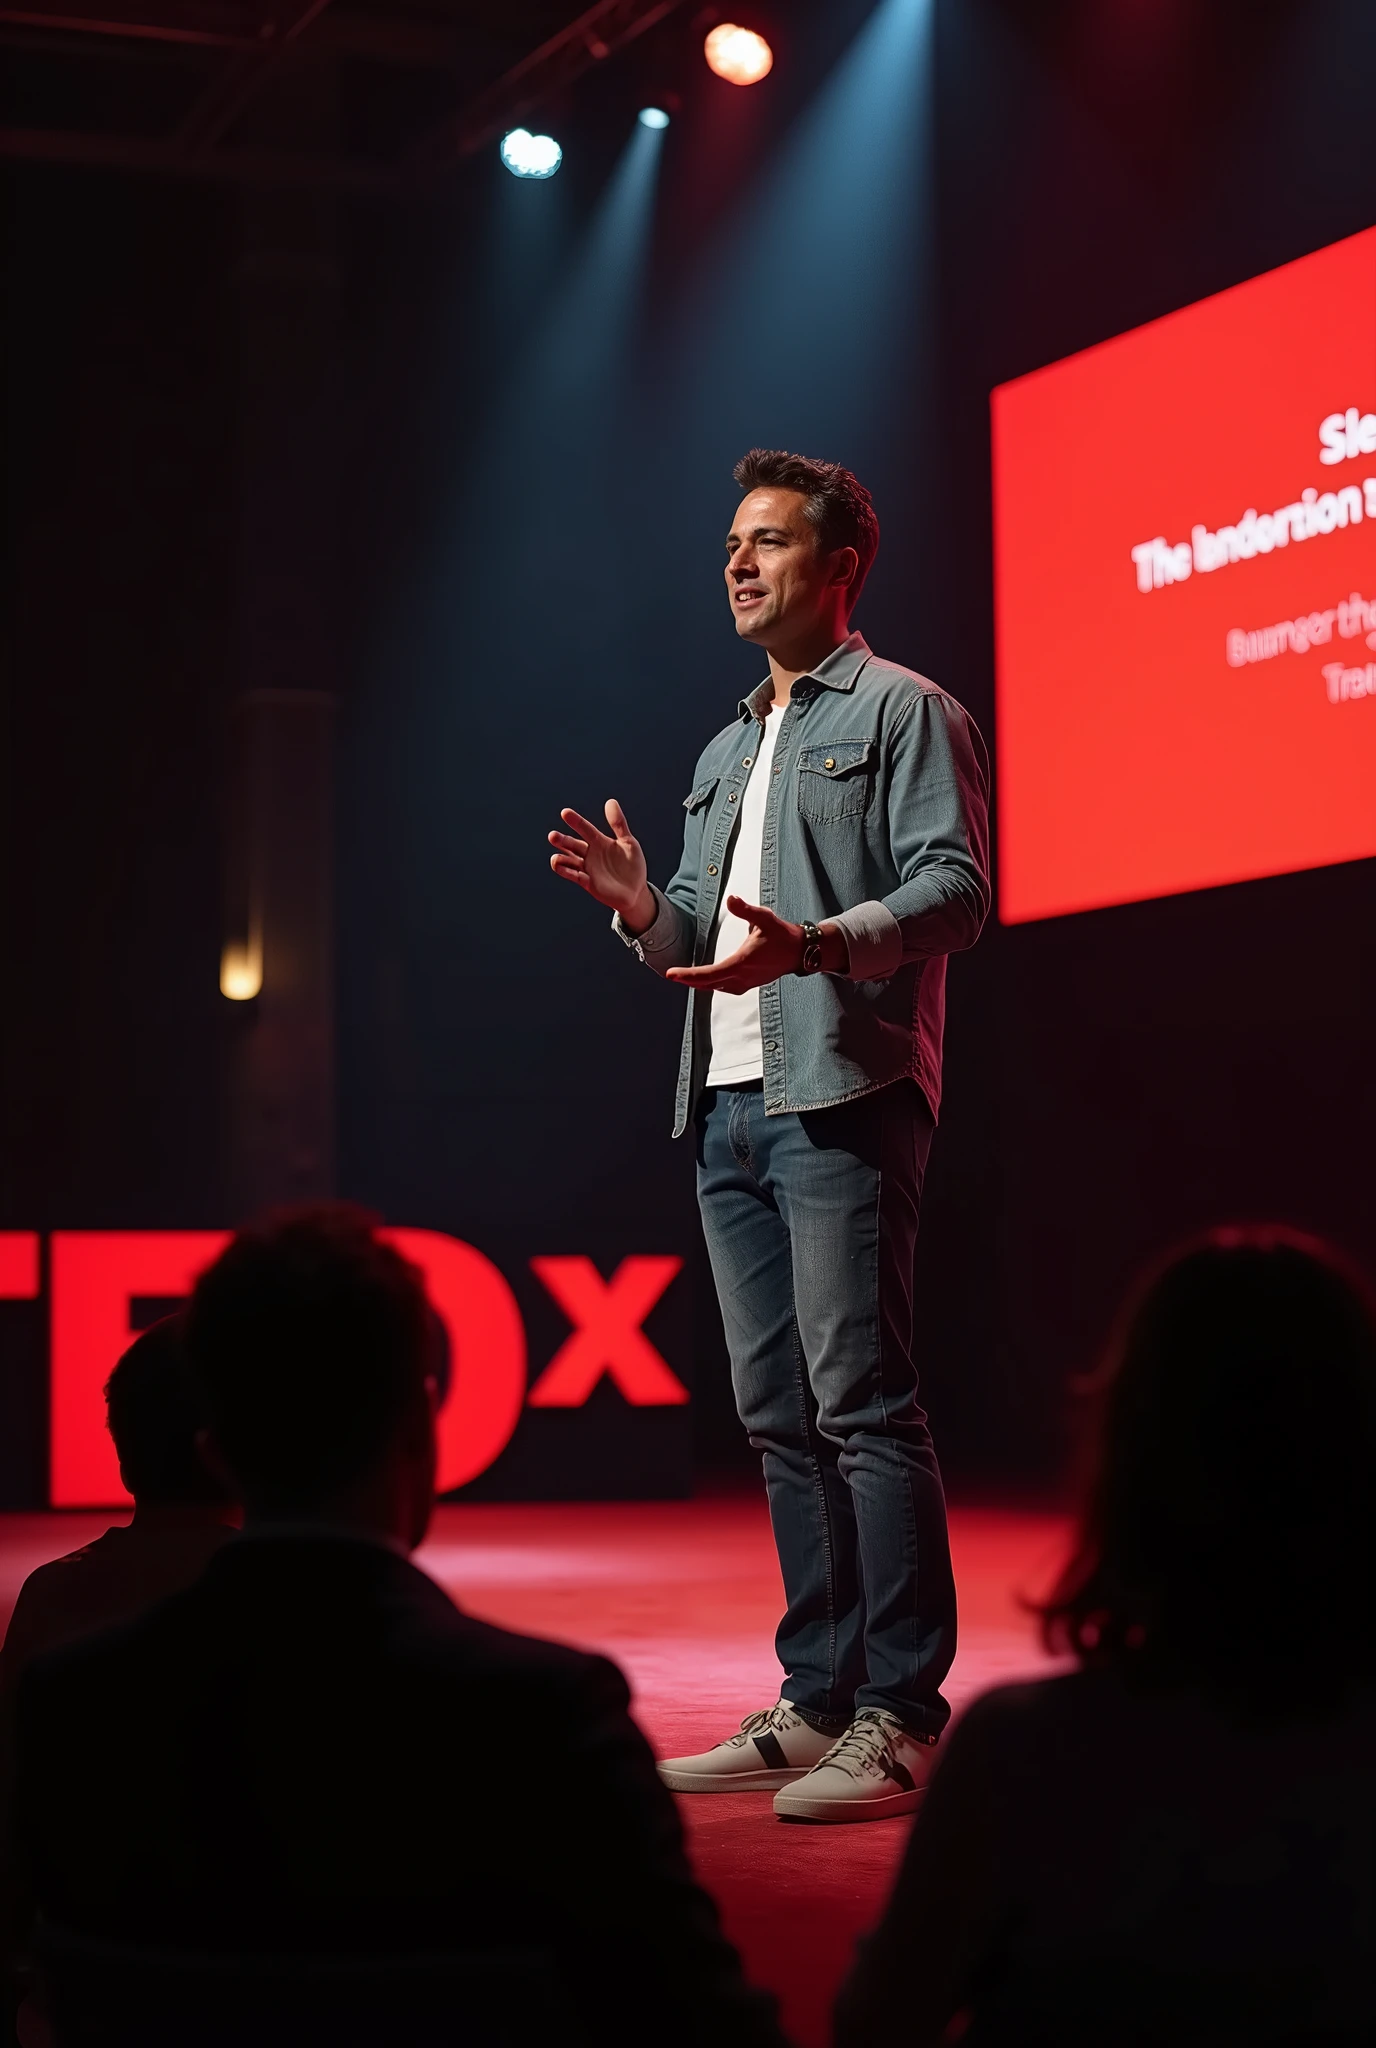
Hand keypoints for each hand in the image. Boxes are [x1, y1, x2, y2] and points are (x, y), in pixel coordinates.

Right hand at [548, 799, 655, 928]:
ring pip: (569, 861)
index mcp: (599, 842)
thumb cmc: (633, 866)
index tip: (565, 812)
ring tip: (555, 858)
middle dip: (562, 841)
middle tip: (552, 836)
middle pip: (572, 844)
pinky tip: (560, 866)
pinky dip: (567, 871)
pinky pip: (575, 876)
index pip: (585, 828)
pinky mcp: (588, 882)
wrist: (636, 891)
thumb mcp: (629, 843)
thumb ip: (619, 824)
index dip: (576, 821)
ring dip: (560, 859)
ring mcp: (588, 868)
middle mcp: (590, 854)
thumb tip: (610, 801)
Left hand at [665, 897, 803, 993]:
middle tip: (672, 976)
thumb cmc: (782, 935)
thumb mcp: (764, 918)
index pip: (710, 974)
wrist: (800, 952)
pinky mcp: (750, 983)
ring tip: (685, 978)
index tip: (671, 974)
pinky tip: (709, 981)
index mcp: (742, 963)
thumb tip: (731, 899)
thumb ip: (746, 910)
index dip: (689, 975)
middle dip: (689, 980)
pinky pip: (726, 988)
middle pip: (709, 984)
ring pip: (717, 987)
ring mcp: (747, 982)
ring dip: (701, 984)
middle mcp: (743, 976)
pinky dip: (714, 984)